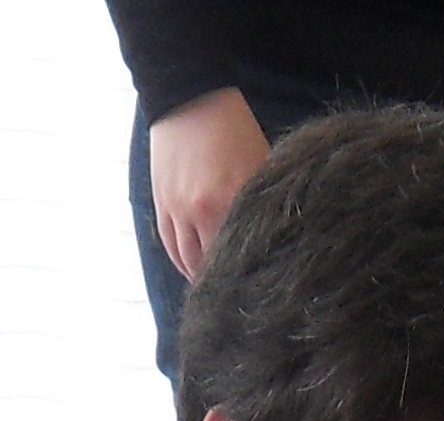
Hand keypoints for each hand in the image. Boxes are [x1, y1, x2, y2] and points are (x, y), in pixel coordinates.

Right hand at [149, 88, 269, 281]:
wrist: (189, 98)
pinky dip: (183, 265)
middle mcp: (203, 210)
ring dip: (204, 280)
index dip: (253, 275)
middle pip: (216, 266)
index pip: (244, 254)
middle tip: (245, 299)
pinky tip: (196, 272)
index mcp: (233, 198)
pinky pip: (171, 248)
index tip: (266, 291)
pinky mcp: (162, 205)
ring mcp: (178, 209)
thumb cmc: (233, 128)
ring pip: (190, 263)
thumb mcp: (259, 161)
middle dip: (229, 283)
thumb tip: (281, 235)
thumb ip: (263, 200)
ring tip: (221, 291)